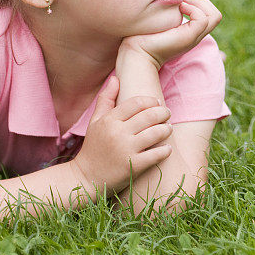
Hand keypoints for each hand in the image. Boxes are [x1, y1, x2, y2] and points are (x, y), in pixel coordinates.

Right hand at [70, 76, 173, 197]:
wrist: (85, 178)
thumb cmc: (93, 147)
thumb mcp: (95, 121)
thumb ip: (106, 98)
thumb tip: (115, 77)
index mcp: (109, 120)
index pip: (137, 102)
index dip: (151, 101)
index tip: (157, 103)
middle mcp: (118, 133)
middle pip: (149, 115)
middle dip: (163, 112)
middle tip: (167, 114)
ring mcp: (126, 150)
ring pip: (156, 133)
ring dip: (166, 129)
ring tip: (168, 129)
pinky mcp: (133, 166)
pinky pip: (156, 154)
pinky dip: (165, 150)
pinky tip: (167, 148)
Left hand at [121, 0, 222, 68]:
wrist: (136, 52)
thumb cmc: (141, 37)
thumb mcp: (158, 22)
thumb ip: (167, 13)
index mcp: (189, 32)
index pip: (210, 15)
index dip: (199, 2)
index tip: (180, 0)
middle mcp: (195, 36)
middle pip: (216, 15)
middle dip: (202, 0)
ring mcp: (193, 37)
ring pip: (215, 16)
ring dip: (199, 3)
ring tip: (181, 3)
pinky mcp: (188, 37)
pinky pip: (202, 19)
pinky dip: (192, 8)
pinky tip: (178, 8)